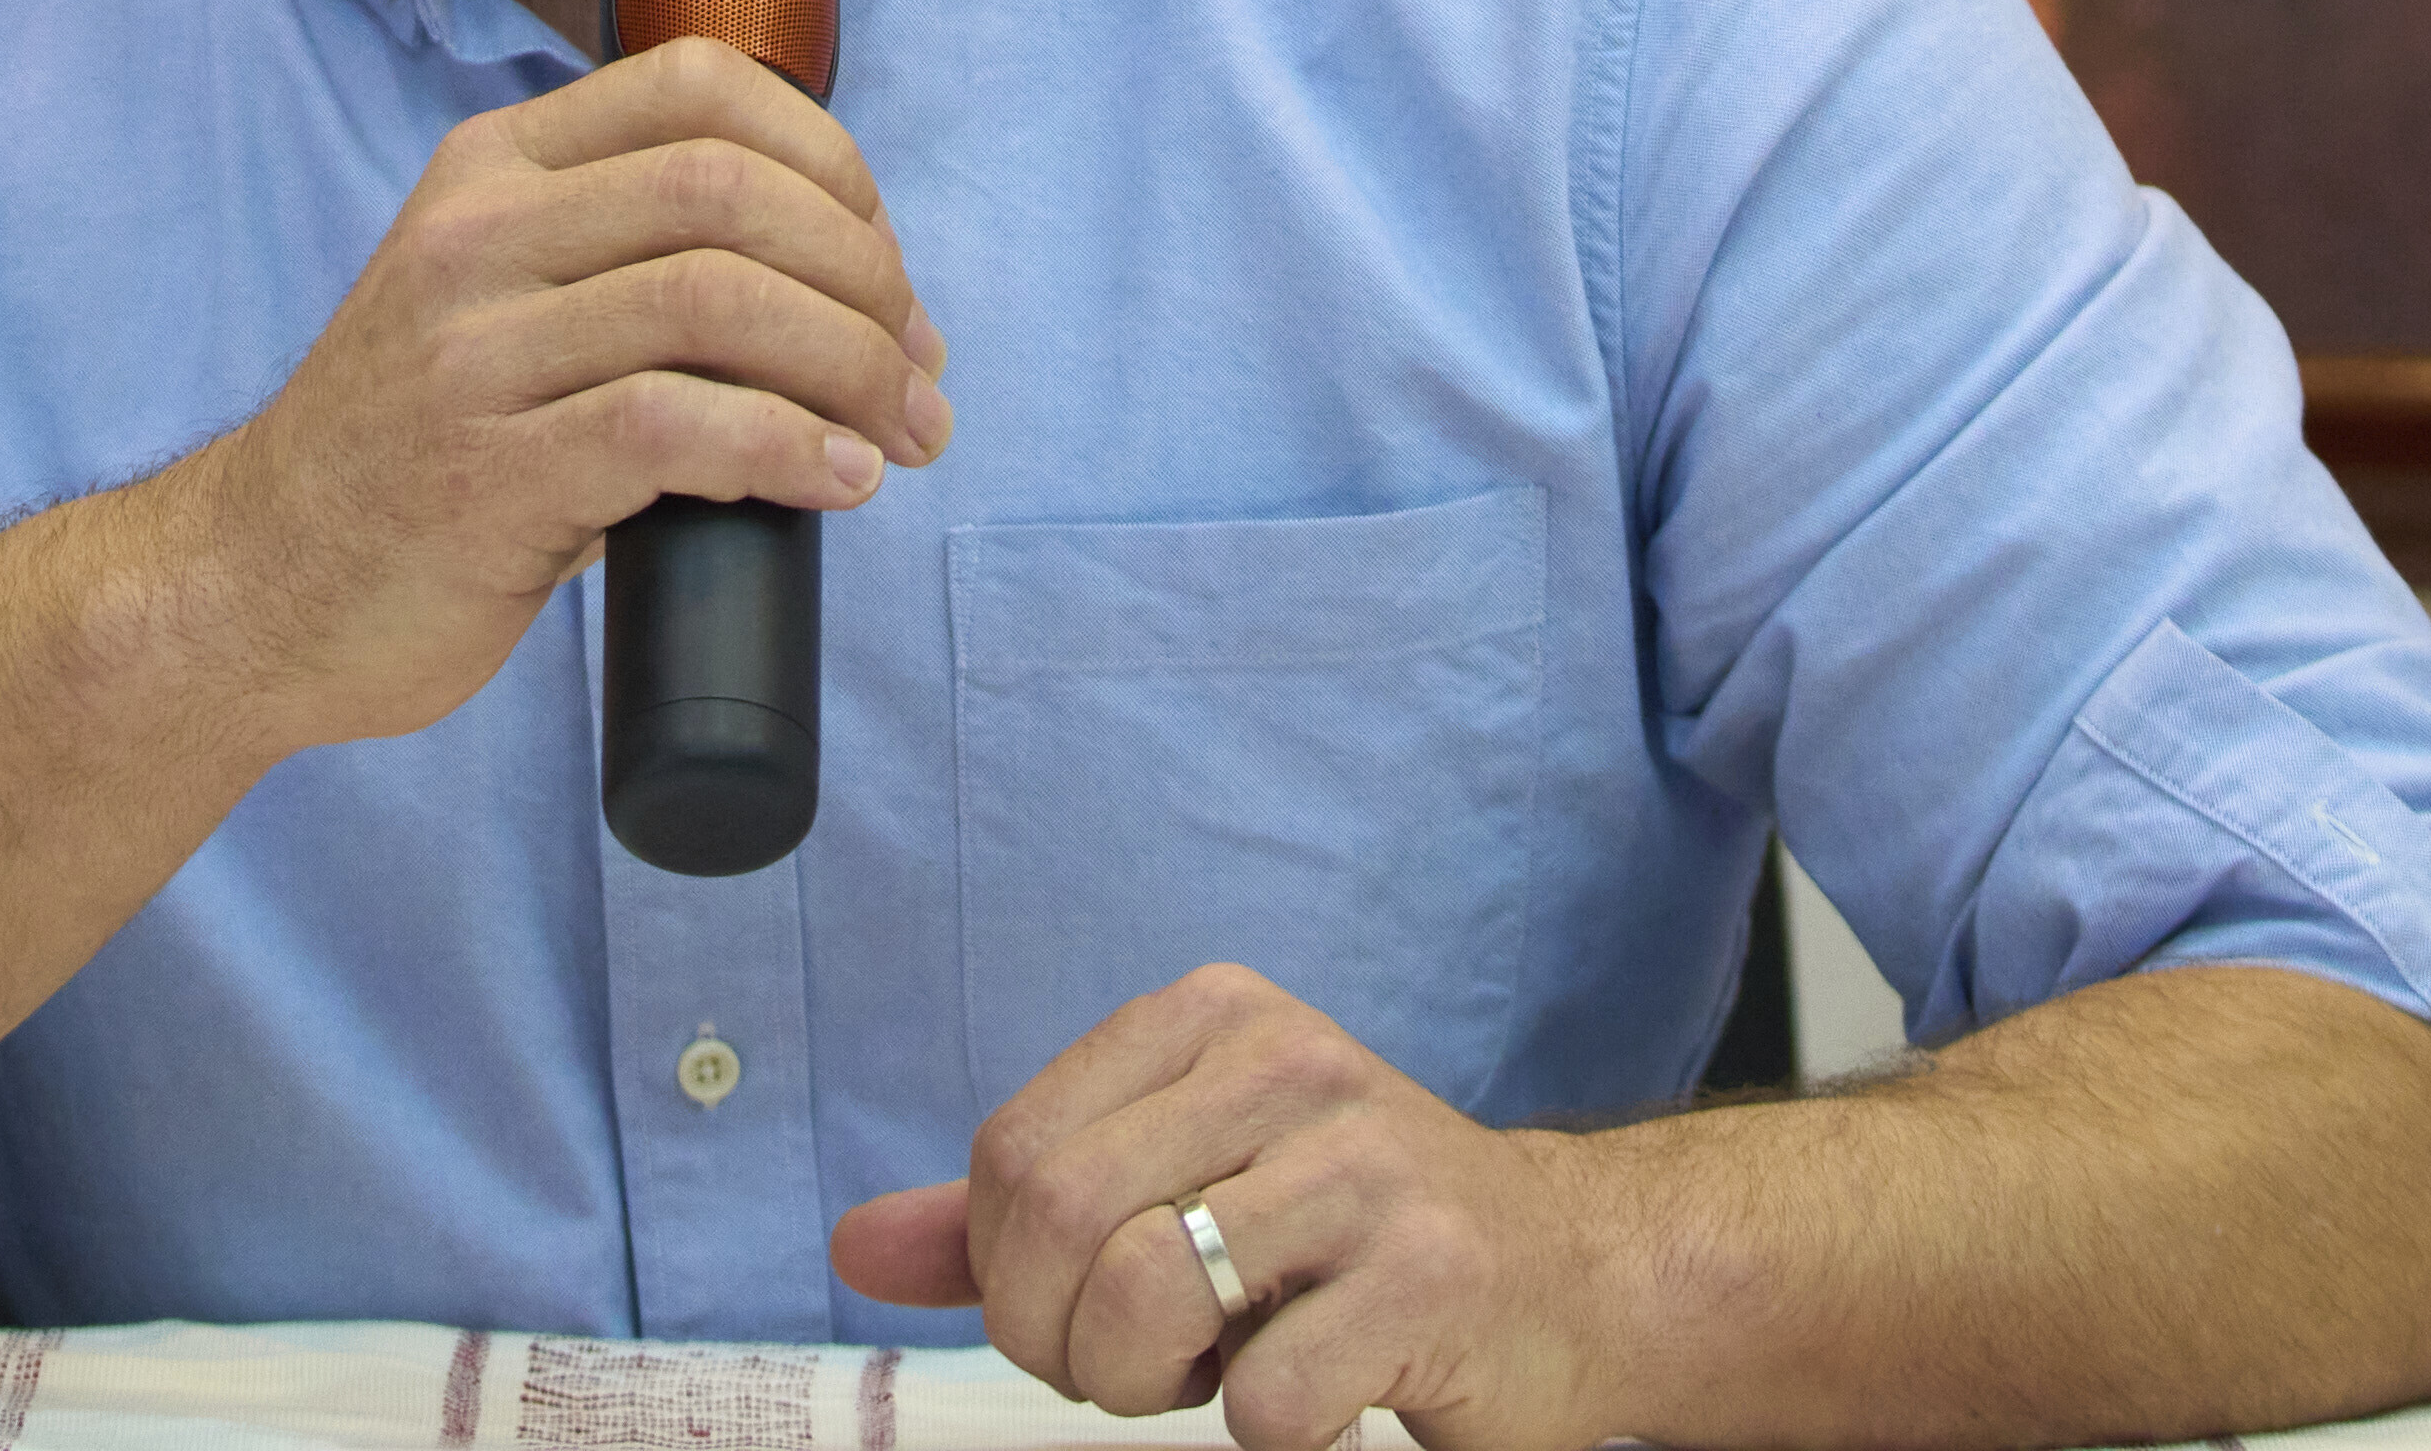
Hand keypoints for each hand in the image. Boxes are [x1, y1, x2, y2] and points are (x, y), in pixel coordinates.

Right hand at [150, 40, 944, 760]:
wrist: (250, 588)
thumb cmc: (410, 457)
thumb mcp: (491, 307)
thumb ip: (617, 266)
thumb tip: (834, 292)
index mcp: (491, 172)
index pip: (698, 85)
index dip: (829, 159)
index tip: (883, 261)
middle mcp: (477, 238)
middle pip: (730, 192)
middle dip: (865, 276)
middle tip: (918, 370)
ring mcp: (474, 354)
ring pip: (721, 302)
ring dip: (854, 368)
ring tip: (904, 436)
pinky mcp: (488, 474)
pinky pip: (680, 429)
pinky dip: (792, 450)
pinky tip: (839, 482)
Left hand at [839, 969, 1611, 1450]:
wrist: (1573, 1280)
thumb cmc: (1353, 1246)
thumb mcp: (1184, 1192)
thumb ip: (1022, 1220)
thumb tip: (857, 1247)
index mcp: (1212, 1022)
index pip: (1013, 1155)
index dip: (1014, 1276)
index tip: (1087, 1308)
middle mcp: (1288, 1063)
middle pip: (1059, 1223)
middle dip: (1064, 1344)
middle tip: (1139, 1370)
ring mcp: (1368, 1163)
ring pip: (1140, 1301)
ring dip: (1150, 1390)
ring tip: (1223, 1371)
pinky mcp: (1433, 1274)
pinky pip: (1262, 1398)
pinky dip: (1265, 1434)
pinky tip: (1321, 1394)